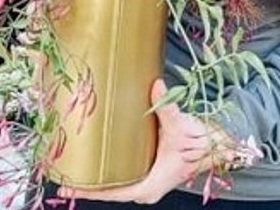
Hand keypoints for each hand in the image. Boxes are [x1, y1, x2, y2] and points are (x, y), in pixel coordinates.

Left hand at [58, 79, 215, 203]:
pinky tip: (95, 155)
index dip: (87, 191)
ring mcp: (146, 179)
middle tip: (62, 172)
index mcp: (148, 186)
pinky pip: (121, 173)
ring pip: (115, 182)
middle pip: (108, 189)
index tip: (65, 188)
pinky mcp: (148, 170)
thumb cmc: (199, 143)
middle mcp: (144, 187)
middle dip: (86, 183)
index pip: (111, 193)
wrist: (217, 145)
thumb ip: (166, 108)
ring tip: (72, 164)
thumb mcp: (180, 127)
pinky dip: (107, 167)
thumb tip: (155, 86)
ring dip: (95, 174)